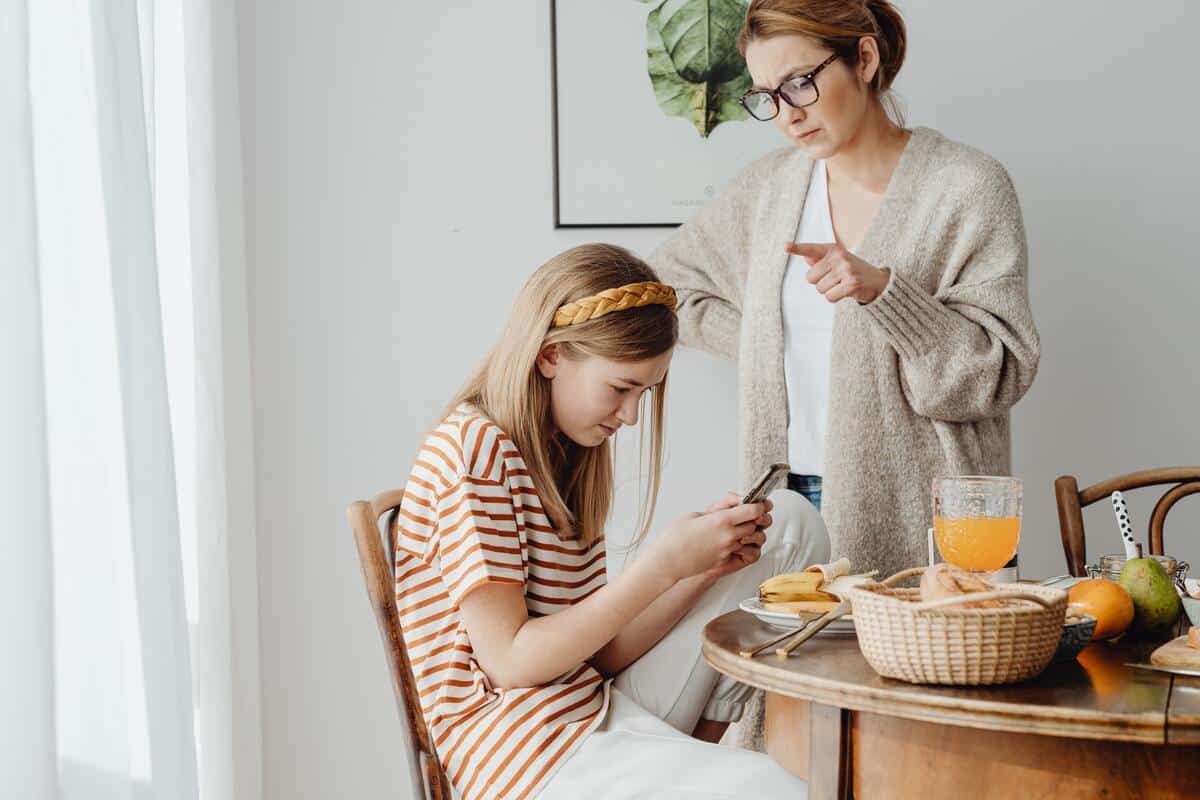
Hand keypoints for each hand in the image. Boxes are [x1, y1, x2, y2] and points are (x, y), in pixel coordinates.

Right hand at [653, 497, 772, 583]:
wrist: (667, 561)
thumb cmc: (675, 537)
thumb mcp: (695, 514)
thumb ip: (715, 510)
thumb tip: (727, 508)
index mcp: (721, 520)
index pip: (753, 510)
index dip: (760, 505)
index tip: (760, 503)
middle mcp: (728, 535)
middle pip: (756, 524)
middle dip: (757, 518)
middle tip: (753, 514)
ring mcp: (728, 550)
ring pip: (752, 539)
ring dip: (752, 533)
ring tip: (745, 528)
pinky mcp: (724, 561)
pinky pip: (744, 552)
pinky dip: (745, 546)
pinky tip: (738, 542)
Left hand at [786, 242, 889, 303]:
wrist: (878, 280)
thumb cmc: (851, 270)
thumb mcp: (836, 261)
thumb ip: (819, 259)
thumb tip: (805, 256)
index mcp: (833, 249)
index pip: (811, 249)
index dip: (797, 248)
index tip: (785, 247)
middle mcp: (839, 256)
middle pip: (810, 278)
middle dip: (820, 282)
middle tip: (836, 278)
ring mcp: (846, 270)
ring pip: (819, 289)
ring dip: (828, 291)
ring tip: (842, 284)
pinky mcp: (851, 284)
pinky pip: (829, 297)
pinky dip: (835, 298)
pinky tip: (845, 292)